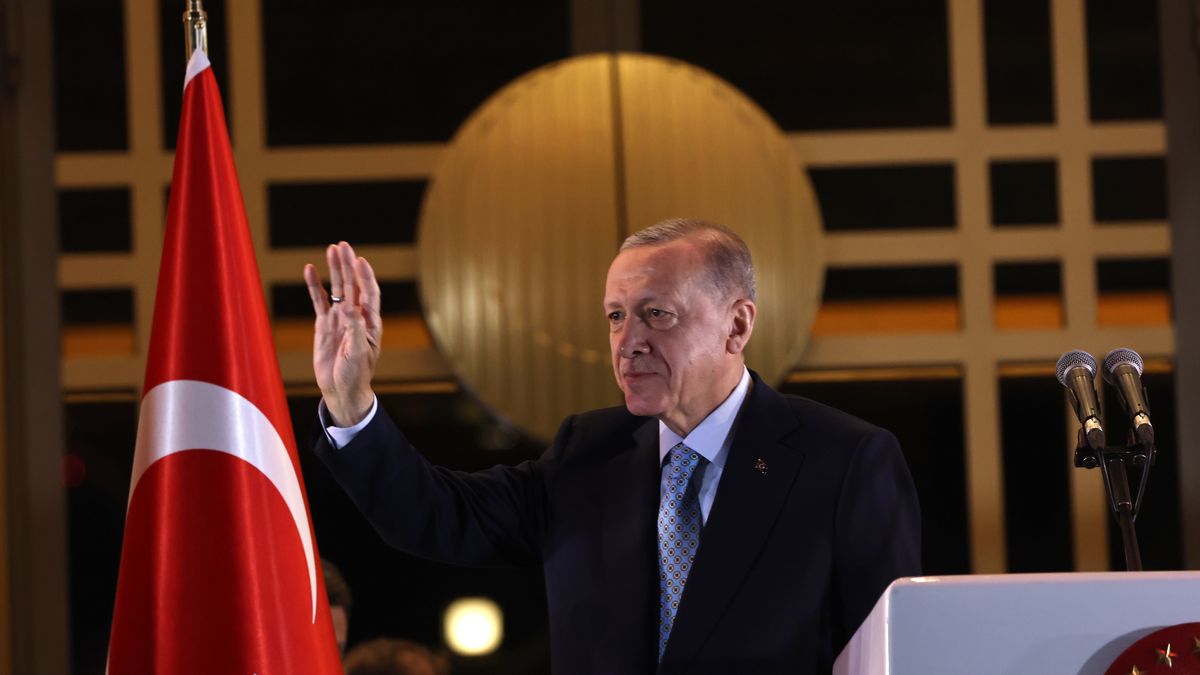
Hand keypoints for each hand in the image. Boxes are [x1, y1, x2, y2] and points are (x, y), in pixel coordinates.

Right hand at [303, 241, 381, 425]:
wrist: (341, 389)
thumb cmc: (355, 374)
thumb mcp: (358, 352)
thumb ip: (355, 328)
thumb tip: (349, 306)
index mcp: (370, 322)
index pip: (370, 293)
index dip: (366, 276)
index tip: (360, 260)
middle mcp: (356, 316)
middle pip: (352, 285)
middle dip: (348, 265)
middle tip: (343, 245)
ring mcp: (339, 318)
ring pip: (336, 289)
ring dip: (334, 269)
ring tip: (331, 249)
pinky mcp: (324, 325)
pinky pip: (318, 301)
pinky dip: (314, 286)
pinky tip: (309, 270)